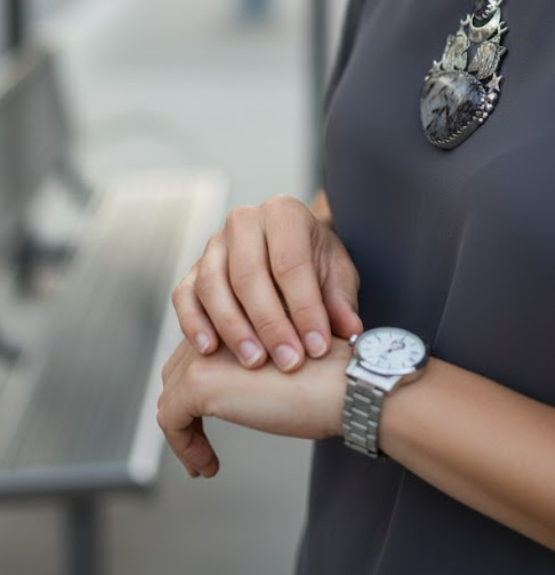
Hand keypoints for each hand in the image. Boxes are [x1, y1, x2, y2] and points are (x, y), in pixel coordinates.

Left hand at [157, 337, 350, 477]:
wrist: (344, 385)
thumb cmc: (331, 377)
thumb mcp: (289, 362)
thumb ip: (260, 364)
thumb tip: (241, 396)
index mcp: (240, 315)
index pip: (201, 349)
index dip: (201, 387)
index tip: (210, 421)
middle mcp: (217, 326)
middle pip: (179, 370)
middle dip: (186, 409)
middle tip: (200, 445)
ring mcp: (205, 353)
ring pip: (172, 395)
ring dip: (185, 433)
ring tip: (203, 462)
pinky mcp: (199, 382)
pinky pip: (171, 419)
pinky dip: (184, 446)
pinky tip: (207, 466)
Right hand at [172, 194, 361, 372]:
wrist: (292, 252)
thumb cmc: (316, 264)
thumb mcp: (337, 276)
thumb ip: (341, 301)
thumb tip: (350, 330)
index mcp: (284, 212)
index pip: (290, 262)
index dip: (305, 308)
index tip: (317, 347)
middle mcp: (244, 221)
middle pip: (248, 272)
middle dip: (269, 322)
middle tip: (288, 360)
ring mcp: (214, 244)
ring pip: (212, 283)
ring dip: (232, 327)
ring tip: (254, 361)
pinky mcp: (193, 269)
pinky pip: (184, 295)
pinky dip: (194, 323)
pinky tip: (209, 350)